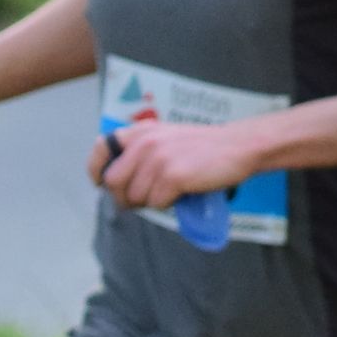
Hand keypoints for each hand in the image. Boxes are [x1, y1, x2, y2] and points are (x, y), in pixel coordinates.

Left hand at [92, 120, 262, 210]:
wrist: (240, 146)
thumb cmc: (202, 147)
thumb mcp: (166, 137)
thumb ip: (140, 150)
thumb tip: (112, 181)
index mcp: (141, 132)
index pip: (102, 148)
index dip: (96, 169)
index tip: (100, 183)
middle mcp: (145, 143)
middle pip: (113, 182)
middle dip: (123, 197)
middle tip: (141, 200)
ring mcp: (158, 159)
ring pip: (134, 197)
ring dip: (149, 202)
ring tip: (170, 191)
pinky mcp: (172, 176)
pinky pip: (156, 203)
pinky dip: (167, 204)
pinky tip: (182, 193)